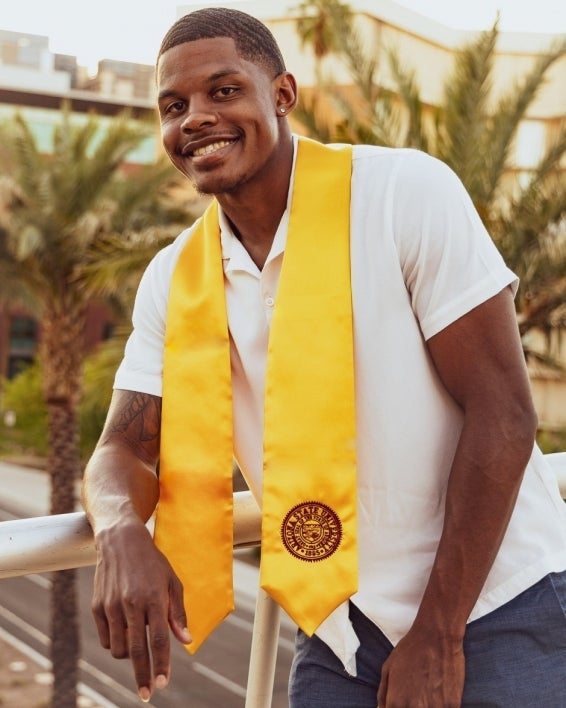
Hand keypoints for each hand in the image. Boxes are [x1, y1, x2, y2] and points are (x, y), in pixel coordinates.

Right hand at [91, 520, 189, 701]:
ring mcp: (111, 606)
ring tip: (138, 647)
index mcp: (153, 598)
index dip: (162, 664)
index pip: (159, 639)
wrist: (120, 541)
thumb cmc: (152, 562)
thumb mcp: (172, 581)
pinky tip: (125, 634)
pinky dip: (116, 643)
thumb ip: (178, 613)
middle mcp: (131, 604)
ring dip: (130, 656)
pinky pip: (106, 638)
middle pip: (137, 650)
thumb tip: (185, 641)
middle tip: (147, 694)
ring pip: (119, 648)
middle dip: (143, 676)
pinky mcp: (97, 607)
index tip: (163, 684)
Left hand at [377, 626, 464, 707]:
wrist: (437, 636)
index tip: (402, 703)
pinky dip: (441, 705)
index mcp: (396, 703)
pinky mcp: (452, 705)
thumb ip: (383, 694)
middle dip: (412, 707)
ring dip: (427, 706)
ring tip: (428, 693)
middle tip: (416, 696)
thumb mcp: (388, 668)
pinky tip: (439, 694)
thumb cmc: (410, 649)